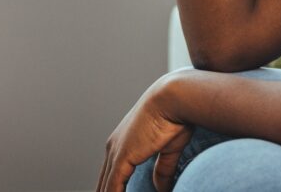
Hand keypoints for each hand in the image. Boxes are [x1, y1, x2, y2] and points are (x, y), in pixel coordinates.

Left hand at [96, 74, 192, 191]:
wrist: (175, 98)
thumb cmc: (176, 116)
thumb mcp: (169, 149)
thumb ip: (161, 169)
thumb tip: (162, 189)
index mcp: (123, 142)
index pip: (112, 176)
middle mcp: (114, 147)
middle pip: (103, 184)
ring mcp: (115, 152)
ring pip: (105, 188)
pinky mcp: (121, 158)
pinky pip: (112, 188)